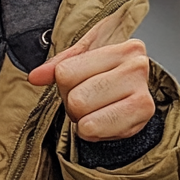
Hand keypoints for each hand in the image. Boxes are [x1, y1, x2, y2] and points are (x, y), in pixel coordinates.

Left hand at [27, 9, 154, 141]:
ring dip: (84, 120)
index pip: (65, 73)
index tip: (82, 84)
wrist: (136, 98)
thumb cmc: (109, 77)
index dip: (65, 84)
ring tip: (99, 112)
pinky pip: (94, 129)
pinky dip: (92, 132)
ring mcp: (143, 90)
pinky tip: (105, 123)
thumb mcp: (83, 62)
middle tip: (91, 102)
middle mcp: (136, 65)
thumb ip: (57, 66)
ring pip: (84, 115)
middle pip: (76, 98)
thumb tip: (35, 77)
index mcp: (120, 47)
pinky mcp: (144, 114)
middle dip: (75, 105)